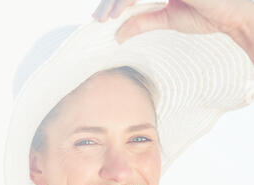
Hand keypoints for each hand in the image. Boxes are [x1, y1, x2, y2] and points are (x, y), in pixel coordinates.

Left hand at [92, 0, 252, 43]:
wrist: (232, 16)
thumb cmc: (208, 13)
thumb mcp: (169, 18)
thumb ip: (144, 21)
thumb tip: (118, 34)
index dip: (116, 1)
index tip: (104, 18)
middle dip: (110, 0)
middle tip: (98, 18)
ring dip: (115, 0)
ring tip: (105, 18)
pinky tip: (118, 12)